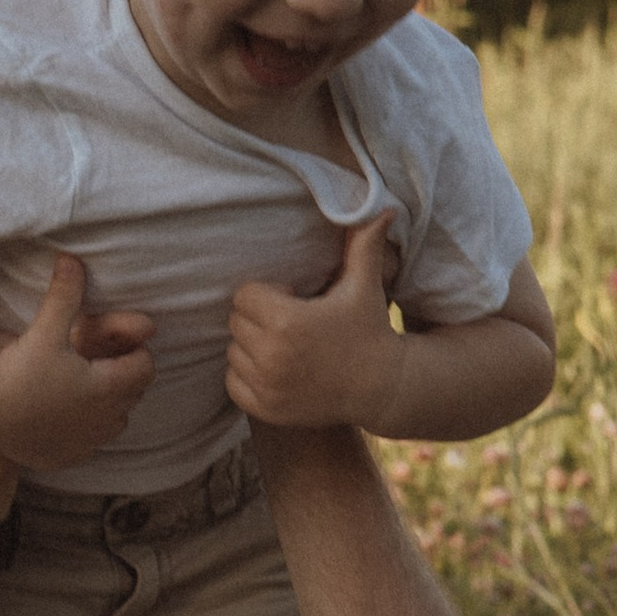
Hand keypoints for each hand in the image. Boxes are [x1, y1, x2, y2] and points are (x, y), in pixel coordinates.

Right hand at [0, 253, 156, 474]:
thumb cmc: (17, 370)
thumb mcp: (45, 329)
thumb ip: (65, 295)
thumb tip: (72, 258)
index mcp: (109, 385)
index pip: (145, 366)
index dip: (134, 352)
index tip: (114, 346)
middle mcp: (105, 419)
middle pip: (133, 394)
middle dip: (121, 377)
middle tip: (96, 361)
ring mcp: (87, 443)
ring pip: (115, 421)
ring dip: (106, 405)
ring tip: (81, 388)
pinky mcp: (67, 458)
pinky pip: (88, 444)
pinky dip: (82, 431)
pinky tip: (60, 416)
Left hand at [226, 213, 405, 430]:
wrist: (382, 388)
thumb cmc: (370, 329)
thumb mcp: (365, 285)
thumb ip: (363, 244)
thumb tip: (383, 207)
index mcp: (288, 322)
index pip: (245, 295)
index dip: (267, 293)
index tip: (294, 298)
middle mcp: (272, 357)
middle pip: (237, 322)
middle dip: (259, 317)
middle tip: (290, 321)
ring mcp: (267, 387)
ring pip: (233, 352)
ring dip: (252, 345)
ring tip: (286, 344)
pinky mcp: (264, 409)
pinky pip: (233, 381)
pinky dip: (248, 374)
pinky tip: (279, 368)